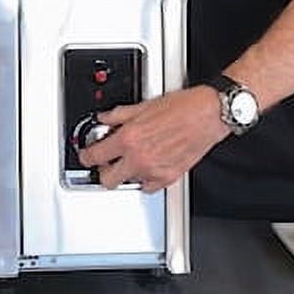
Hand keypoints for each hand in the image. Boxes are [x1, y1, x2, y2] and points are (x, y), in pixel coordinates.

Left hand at [77, 86, 229, 192]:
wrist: (208, 115)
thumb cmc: (182, 107)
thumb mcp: (143, 105)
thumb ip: (118, 115)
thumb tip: (104, 118)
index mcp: (129, 138)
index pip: (94, 156)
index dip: (86, 156)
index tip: (86, 155)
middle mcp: (139, 158)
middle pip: (107, 180)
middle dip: (103, 171)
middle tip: (107, 161)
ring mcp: (154, 171)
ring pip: (129, 183)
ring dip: (127, 172)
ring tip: (133, 157)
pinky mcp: (169, 178)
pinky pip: (149, 187)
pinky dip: (146, 179)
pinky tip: (148, 165)